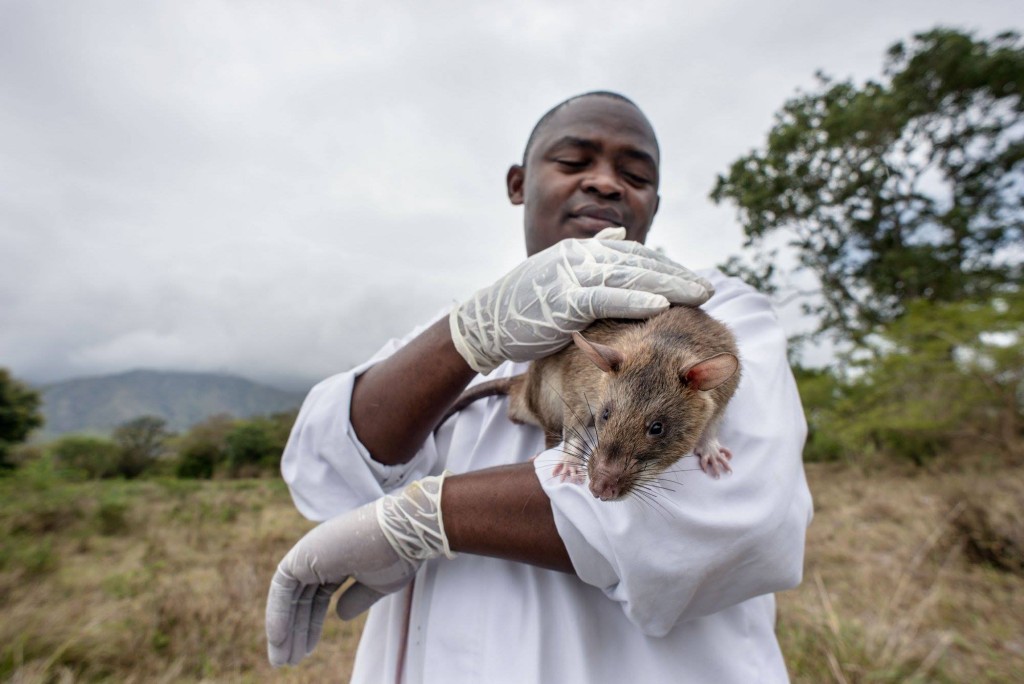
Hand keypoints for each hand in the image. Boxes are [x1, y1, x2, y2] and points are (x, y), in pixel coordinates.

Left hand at [266, 474, 452, 666]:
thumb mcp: (378, 585)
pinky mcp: (302, 555)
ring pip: (289, 596)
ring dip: (285, 628)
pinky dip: (278, 613)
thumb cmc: (397, 556)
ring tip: (282, 660)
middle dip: (295, 630)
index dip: (312, 624)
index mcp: (339, 559)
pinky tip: (279, 640)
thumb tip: (339, 615)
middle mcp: (321, 554)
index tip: (307, 650)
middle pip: (302, 598)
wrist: (402, 534)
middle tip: (288, 661)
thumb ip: (357, 600)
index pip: (317, 596)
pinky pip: (282, 588)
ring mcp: (311, 553)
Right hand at [450, 227, 712, 372]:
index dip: (667, 266)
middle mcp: (580, 256)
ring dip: (669, 286)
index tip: (693, 280)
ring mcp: (572, 276)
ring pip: (630, 277)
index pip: (635, 254)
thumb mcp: (560, 271)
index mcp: (582, 250)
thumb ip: (591, 253)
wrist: (486, 320)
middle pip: (640, 263)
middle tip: (709, 289)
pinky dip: (635, 300)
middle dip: (678, 276)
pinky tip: (661, 305)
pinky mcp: (564, 300)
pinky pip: (606, 298)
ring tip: (699, 295)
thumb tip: (619, 234)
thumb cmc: (525, 303)